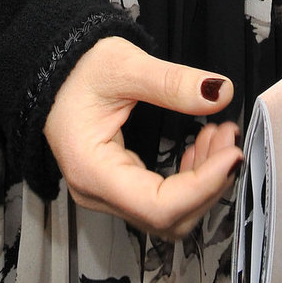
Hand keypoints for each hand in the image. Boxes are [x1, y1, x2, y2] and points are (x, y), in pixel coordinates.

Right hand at [44, 36, 240, 238]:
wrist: (50, 66)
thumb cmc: (75, 68)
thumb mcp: (124, 65)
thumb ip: (172, 83)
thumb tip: (220, 92)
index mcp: (92, 170)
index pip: (159, 206)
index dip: (203, 186)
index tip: (232, 154)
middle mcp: (97, 192)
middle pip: (168, 218)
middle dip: (208, 182)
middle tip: (229, 139)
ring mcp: (106, 192)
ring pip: (168, 212)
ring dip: (202, 180)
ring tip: (218, 135)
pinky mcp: (117, 183)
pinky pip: (160, 198)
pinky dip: (188, 177)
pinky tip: (199, 146)